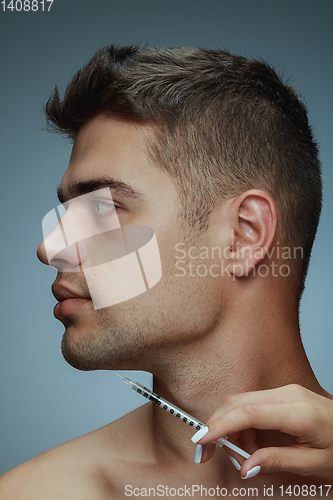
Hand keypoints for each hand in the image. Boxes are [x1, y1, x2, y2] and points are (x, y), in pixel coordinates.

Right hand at [191, 384, 332, 477]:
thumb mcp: (314, 463)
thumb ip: (276, 461)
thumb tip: (245, 467)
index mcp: (298, 412)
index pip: (248, 413)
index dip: (220, 426)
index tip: (202, 441)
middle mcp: (288, 394)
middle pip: (238, 402)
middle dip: (217, 426)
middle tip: (207, 453)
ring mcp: (284, 390)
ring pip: (241, 402)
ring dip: (231, 428)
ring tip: (241, 456)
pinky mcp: (282, 393)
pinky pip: (251, 404)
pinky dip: (242, 424)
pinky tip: (250, 444)